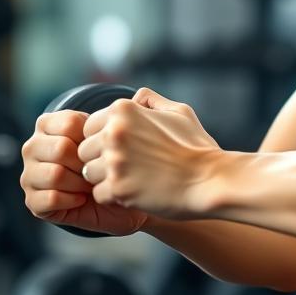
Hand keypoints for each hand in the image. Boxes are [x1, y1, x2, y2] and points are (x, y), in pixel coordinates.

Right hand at [20, 109, 148, 236]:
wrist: (118, 194)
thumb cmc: (118, 159)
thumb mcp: (122, 132)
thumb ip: (127, 111)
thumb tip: (141, 95)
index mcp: (48, 124)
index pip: (70, 124)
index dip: (95, 138)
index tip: (107, 147)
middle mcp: (33, 146)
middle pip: (61, 148)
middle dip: (88, 162)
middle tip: (101, 169)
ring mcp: (29, 174)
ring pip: (55, 174)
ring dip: (82, 182)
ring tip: (93, 183)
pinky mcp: (34, 202)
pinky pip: (51, 199)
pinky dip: (73, 200)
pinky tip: (84, 198)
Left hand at [77, 87, 225, 219]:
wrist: (210, 181)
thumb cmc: (197, 147)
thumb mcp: (180, 112)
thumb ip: (152, 101)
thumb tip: (137, 97)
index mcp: (125, 110)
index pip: (90, 126)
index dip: (105, 140)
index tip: (127, 149)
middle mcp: (115, 133)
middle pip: (85, 151)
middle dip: (102, 160)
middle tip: (131, 166)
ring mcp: (115, 161)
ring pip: (88, 173)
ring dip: (107, 179)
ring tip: (135, 179)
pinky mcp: (117, 188)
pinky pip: (99, 194)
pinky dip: (115, 197)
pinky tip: (137, 191)